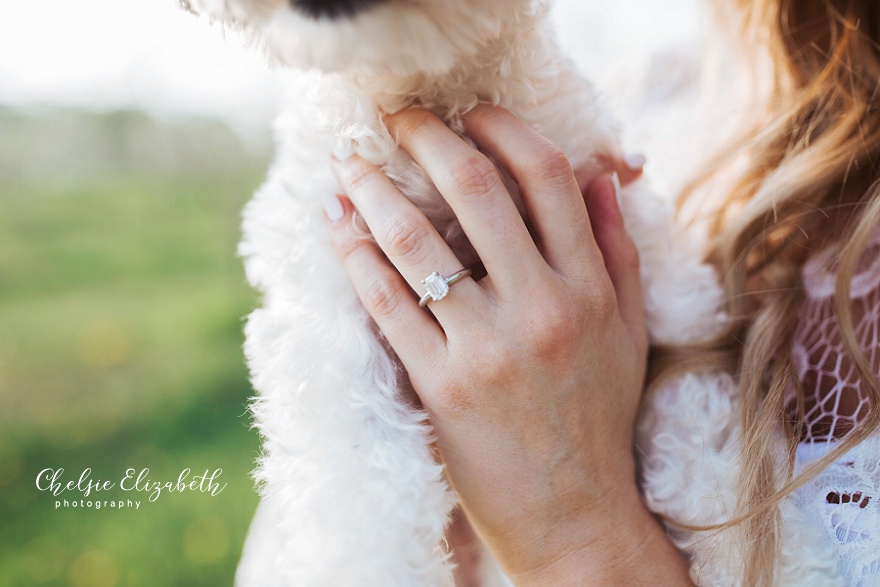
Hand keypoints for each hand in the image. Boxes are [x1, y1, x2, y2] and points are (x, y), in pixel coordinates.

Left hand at [324, 106, 689, 584]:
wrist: (573, 511)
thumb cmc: (597, 416)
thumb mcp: (627, 330)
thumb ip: (616, 248)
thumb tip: (597, 173)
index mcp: (590, 288)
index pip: (546, 176)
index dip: (502, 128)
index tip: (472, 113)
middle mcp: (542, 308)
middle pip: (476, 189)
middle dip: (428, 136)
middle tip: (398, 118)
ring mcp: (487, 348)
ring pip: (417, 242)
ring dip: (374, 189)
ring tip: (350, 164)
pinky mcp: (440, 386)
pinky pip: (387, 305)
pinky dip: (356, 256)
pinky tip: (340, 226)